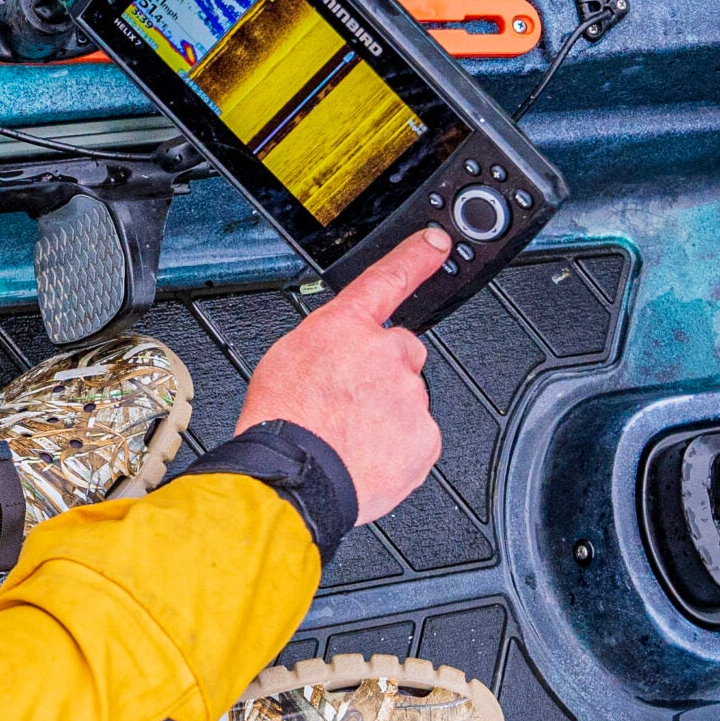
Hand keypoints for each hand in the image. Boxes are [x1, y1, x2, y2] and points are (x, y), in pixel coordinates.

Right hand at [234, 226, 448, 525]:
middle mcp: (386, 352)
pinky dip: (397, 446)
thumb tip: (339, 351)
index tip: (437, 244)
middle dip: (384, 372)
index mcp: (347, 327)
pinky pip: (417, 436)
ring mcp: (410, 395)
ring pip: (408, 398)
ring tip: (348, 435)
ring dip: (387, 412)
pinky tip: (367, 455)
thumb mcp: (287, 358)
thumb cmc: (282, 421)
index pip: (390, 278)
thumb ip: (328, 344)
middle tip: (351, 401)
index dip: (417, 258)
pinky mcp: (425, 436)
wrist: (296, 476)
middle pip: (402, 352)